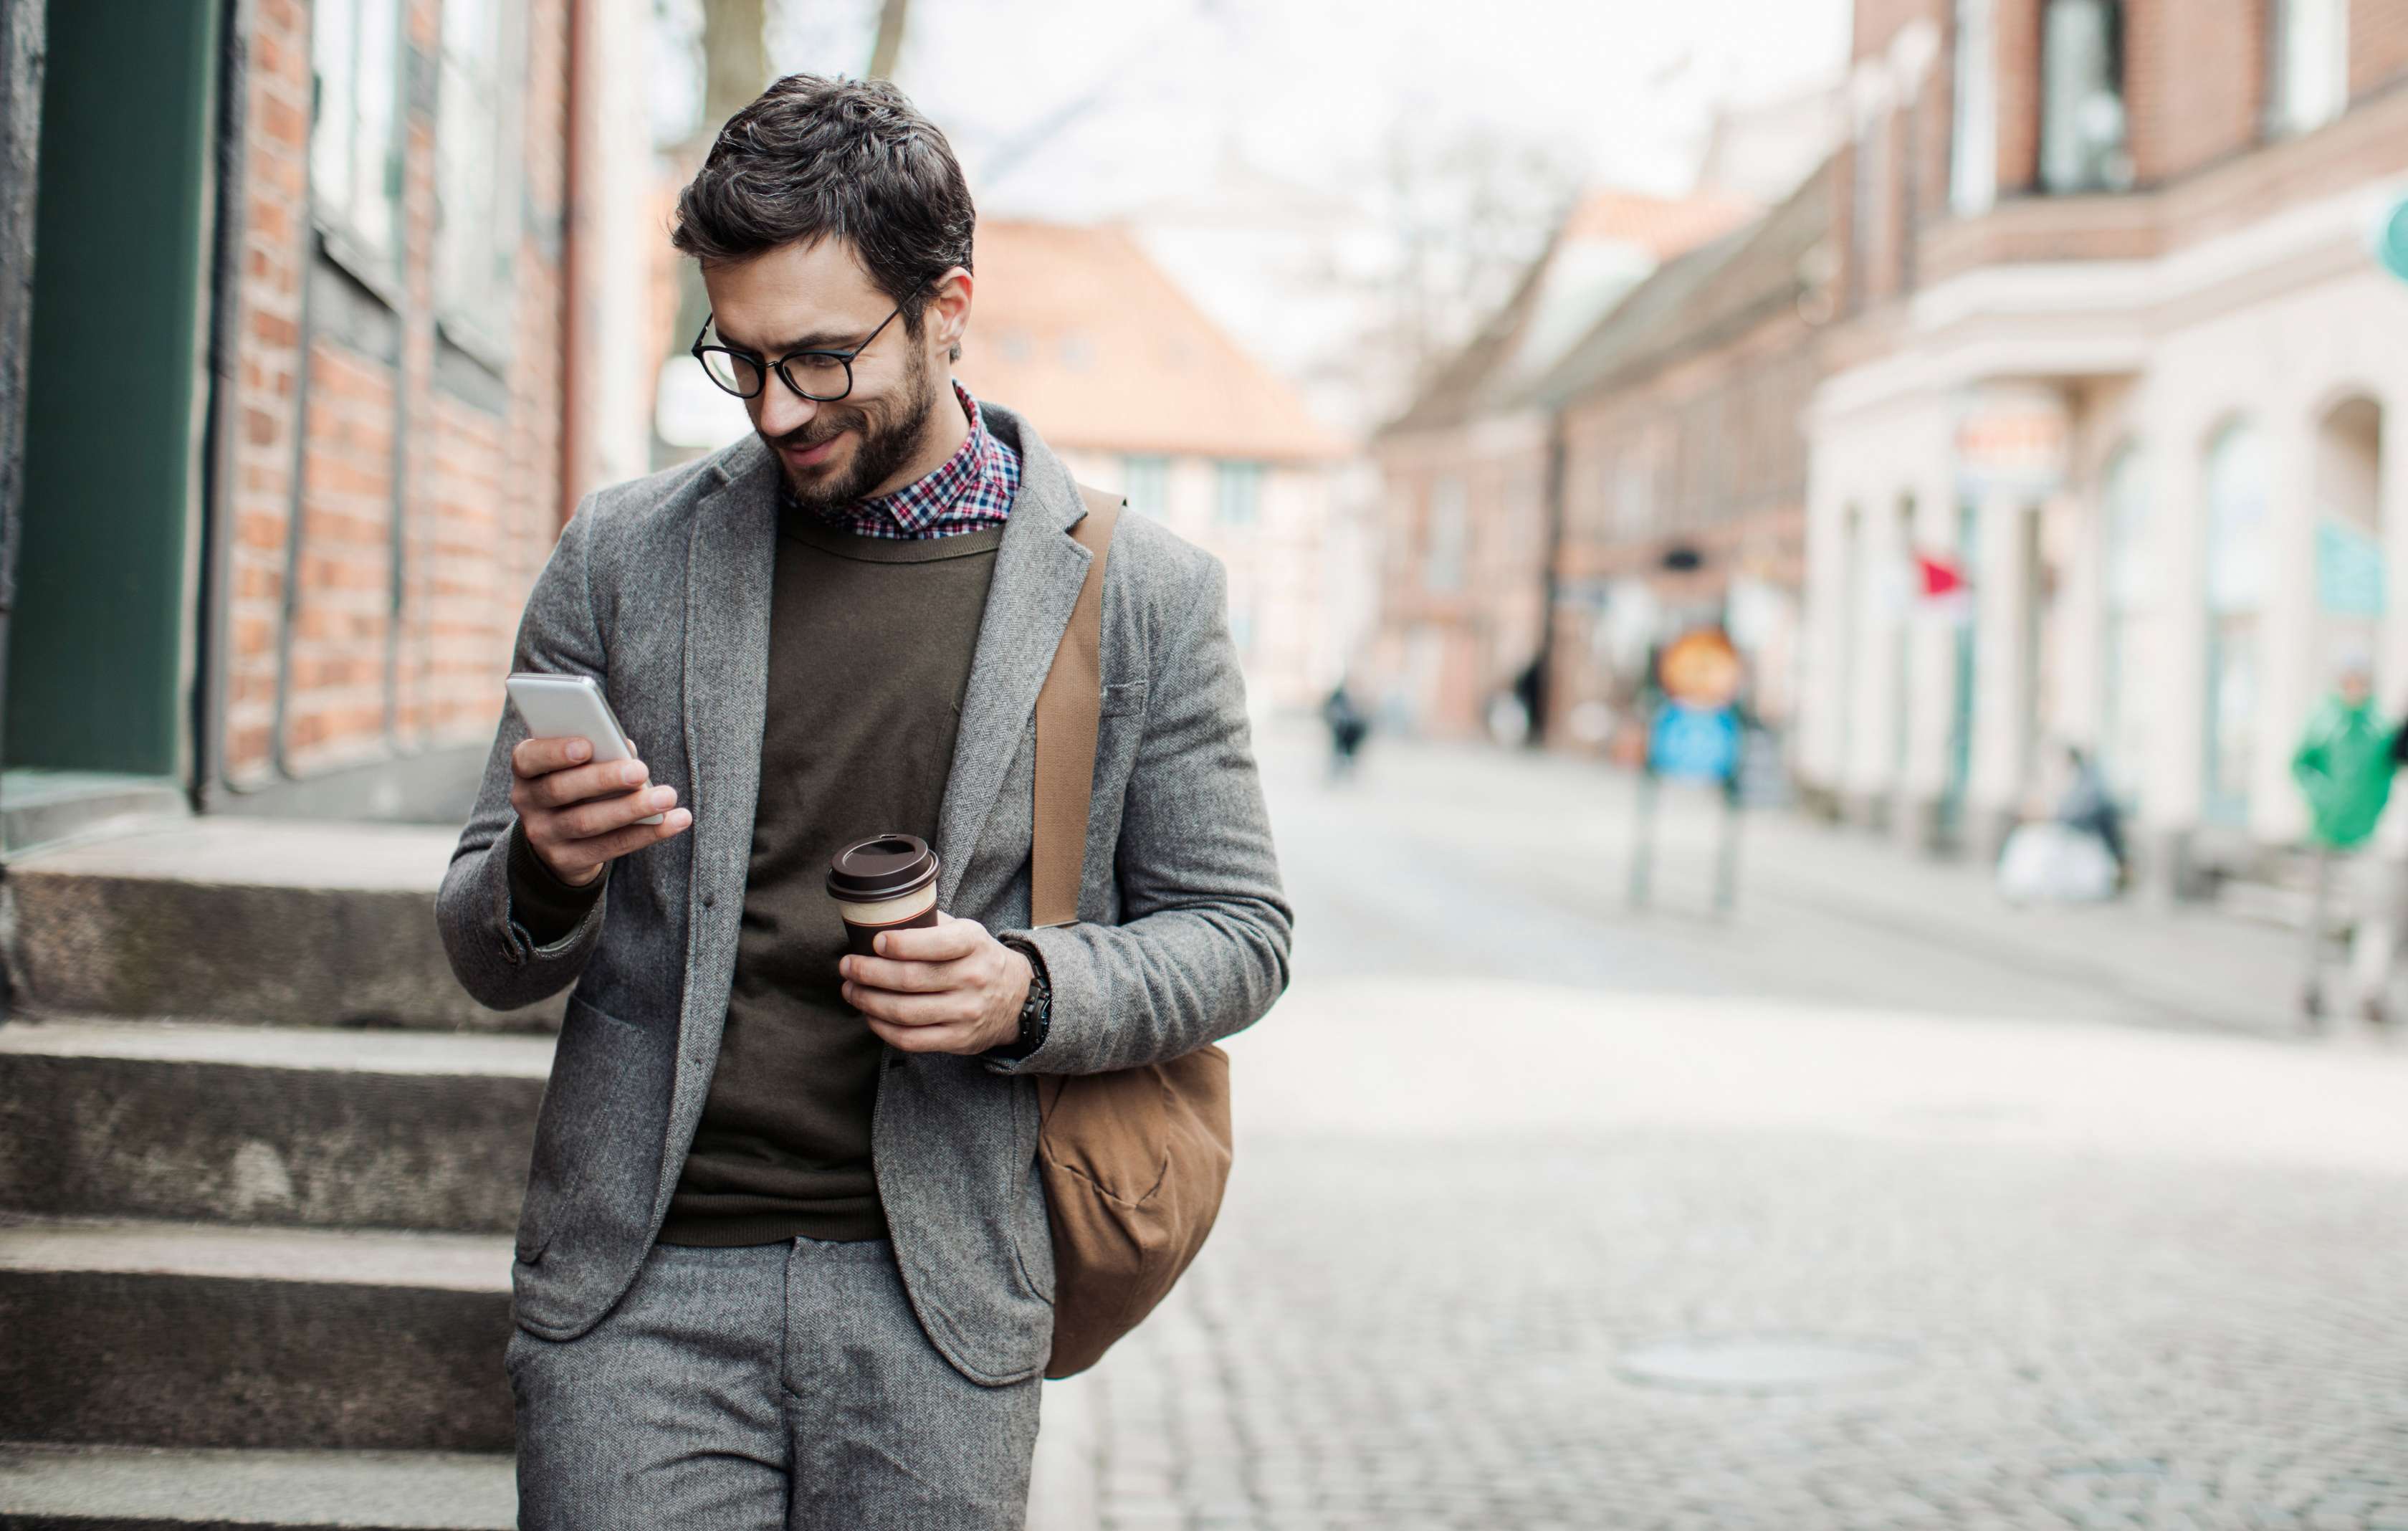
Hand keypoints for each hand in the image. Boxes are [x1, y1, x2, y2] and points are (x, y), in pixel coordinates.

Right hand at [510, 735, 692, 886]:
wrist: (560, 839)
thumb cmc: (579, 785)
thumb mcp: (578, 766)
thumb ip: (597, 751)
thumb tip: (626, 749)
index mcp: (527, 770)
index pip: (528, 758)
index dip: (555, 752)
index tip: (587, 746)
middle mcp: (526, 802)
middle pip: (561, 790)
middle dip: (604, 779)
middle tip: (641, 771)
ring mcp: (543, 835)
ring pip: (587, 822)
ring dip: (631, 809)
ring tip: (667, 797)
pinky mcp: (566, 861)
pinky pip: (609, 848)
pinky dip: (646, 833)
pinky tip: (676, 821)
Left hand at [838, 913, 1030, 1055]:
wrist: (1016, 998)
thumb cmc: (977, 958)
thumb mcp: (965, 930)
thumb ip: (930, 923)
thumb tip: (880, 917)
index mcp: (973, 944)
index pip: (936, 944)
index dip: (901, 944)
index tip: (875, 942)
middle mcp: (972, 978)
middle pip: (910, 979)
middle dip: (868, 972)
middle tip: (847, 966)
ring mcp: (966, 1012)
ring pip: (905, 1012)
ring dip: (868, 1001)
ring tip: (851, 990)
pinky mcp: (957, 1040)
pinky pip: (910, 1039)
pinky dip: (882, 1028)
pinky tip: (869, 1015)